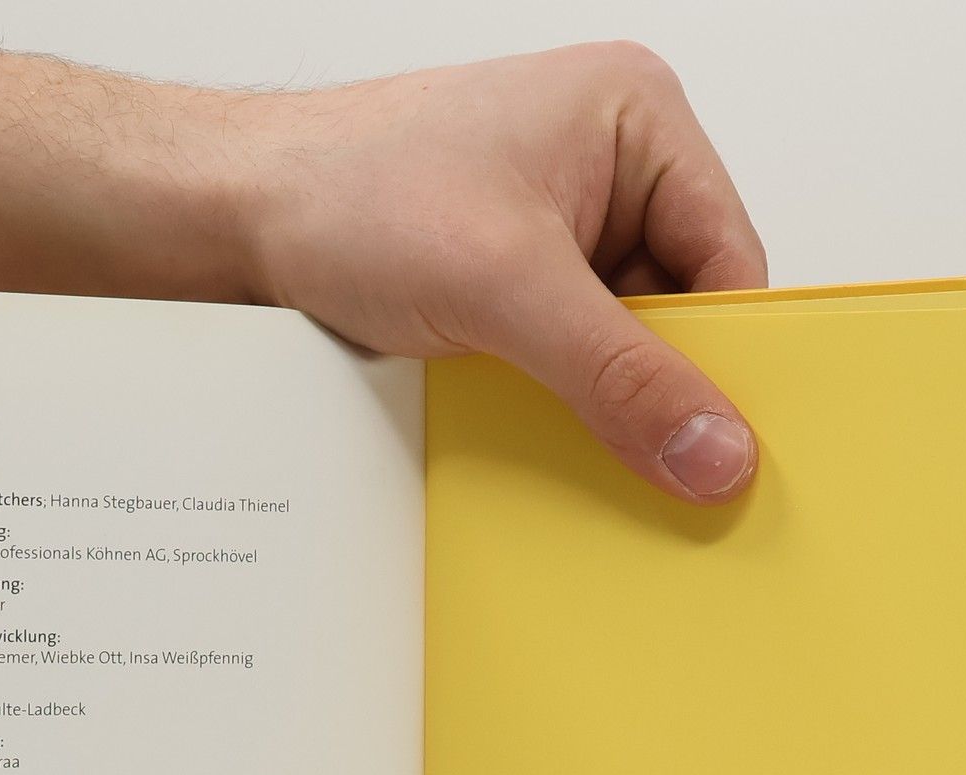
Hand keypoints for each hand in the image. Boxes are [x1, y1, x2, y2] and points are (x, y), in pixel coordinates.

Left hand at [231, 43, 768, 503]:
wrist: (234, 217)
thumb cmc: (348, 194)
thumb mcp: (505, 290)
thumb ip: (620, 377)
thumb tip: (714, 451)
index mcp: (636, 120)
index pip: (730, 259)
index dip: (729, 357)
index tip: (727, 447)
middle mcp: (608, 167)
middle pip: (682, 310)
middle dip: (659, 384)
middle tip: (658, 462)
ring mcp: (558, 227)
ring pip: (624, 345)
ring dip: (602, 400)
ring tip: (573, 433)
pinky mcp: (512, 279)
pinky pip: (570, 359)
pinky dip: (560, 402)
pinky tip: (537, 427)